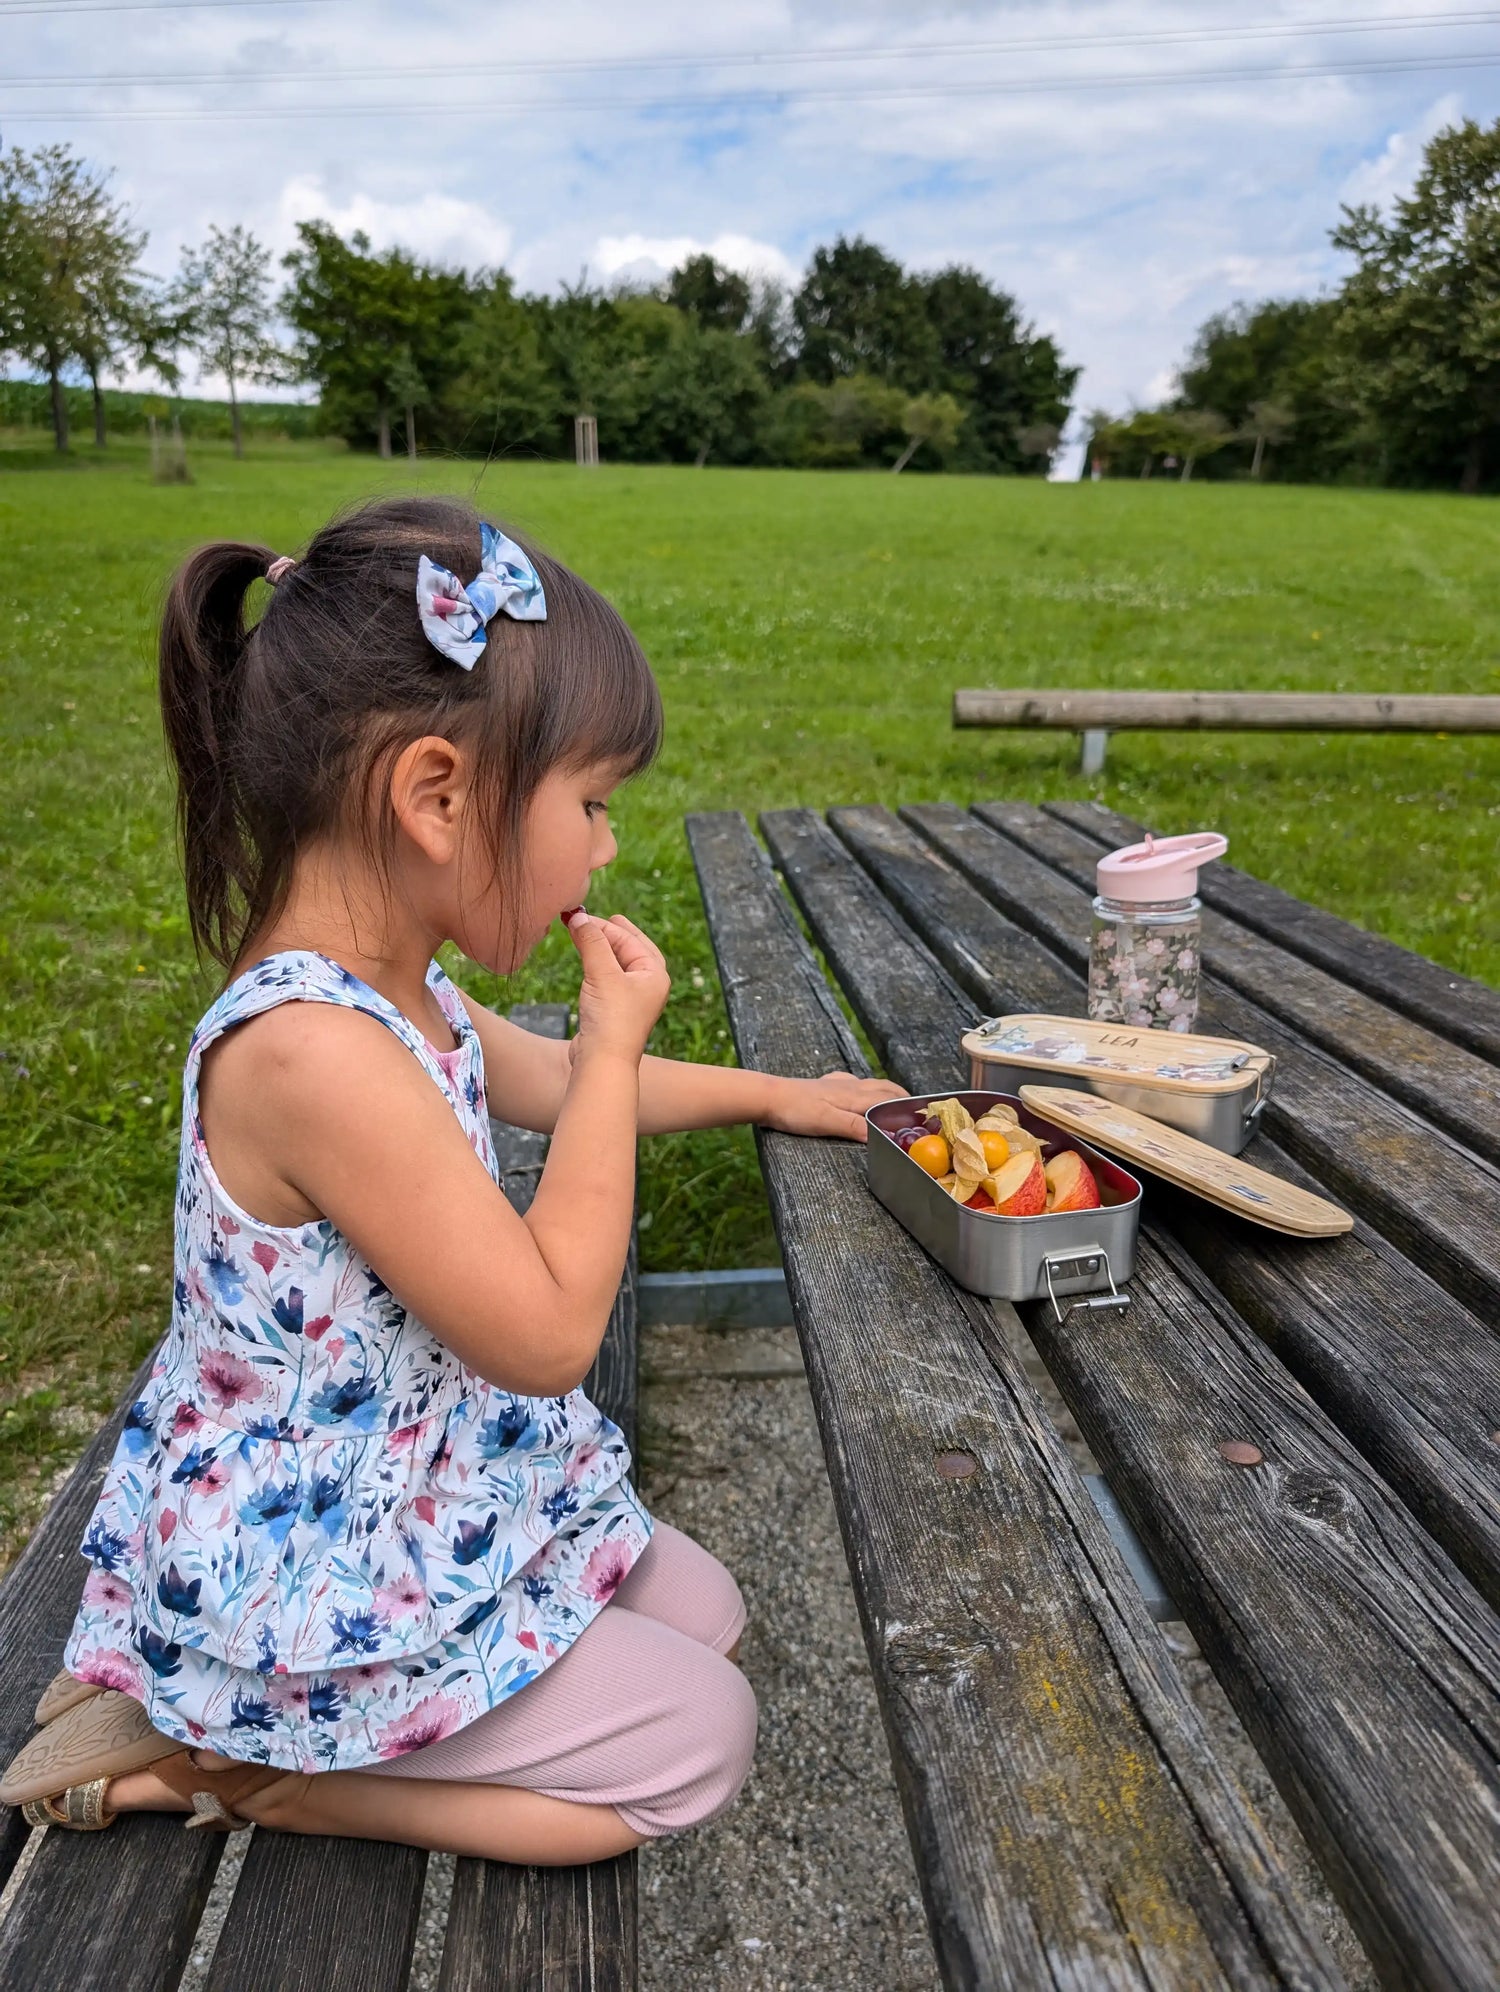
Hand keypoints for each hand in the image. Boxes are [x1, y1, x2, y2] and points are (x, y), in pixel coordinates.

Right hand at [565, 910, 670, 1064]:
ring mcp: (632, 1000)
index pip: (631, 940)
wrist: (603, 1062)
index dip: (605, 925)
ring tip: (585, 935)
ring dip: (602, 949)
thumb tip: (579, 917)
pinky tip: (587, 964)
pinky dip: (597, 967)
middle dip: (610, 934)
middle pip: (630, 950)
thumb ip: (592, 942)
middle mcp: (648, 987)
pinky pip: (608, 980)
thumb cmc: (611, 1019)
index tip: (580, 915)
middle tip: (592, 919)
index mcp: (655, 975)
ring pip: (618, 965)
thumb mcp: (602, 973)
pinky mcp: (615, 1012)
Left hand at [762, 1071, 906, 1141]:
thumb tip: (883, 1137)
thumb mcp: (828, 1123)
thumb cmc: (797, 1110)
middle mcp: (850, 1086)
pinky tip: (856, 1091)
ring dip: (884, 1092)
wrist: (768, 1096)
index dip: (906, 1105)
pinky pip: (851, 1084)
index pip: (889, 1097)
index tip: (922, 1114)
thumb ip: (856, 1128)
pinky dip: (863, 1088)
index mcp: (855, 1095)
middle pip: (883, 1087)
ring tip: (893, 1101)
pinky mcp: (823, 1086)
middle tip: (913, 1108)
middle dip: (900, 1096)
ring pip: (869, 1084)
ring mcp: (836, 1084)